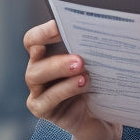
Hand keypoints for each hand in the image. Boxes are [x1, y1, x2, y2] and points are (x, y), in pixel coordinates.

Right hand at [23, 19, 121, 139]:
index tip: (61, 24)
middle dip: (57, 51)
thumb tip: (104, 25)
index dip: (44, 31)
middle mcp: (39, 66)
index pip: (35, 37)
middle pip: (34, 51)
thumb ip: (92, 45)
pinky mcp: (42, 108)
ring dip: (59, 69)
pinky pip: (46, 99)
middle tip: (80, 57)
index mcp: (49, 50)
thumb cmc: (99, 80)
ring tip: (83, 69)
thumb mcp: (96, 60)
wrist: (103, 115)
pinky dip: (64, 90)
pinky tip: (82, 84)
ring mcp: (38, 88)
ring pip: (36, 74)